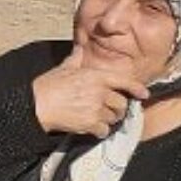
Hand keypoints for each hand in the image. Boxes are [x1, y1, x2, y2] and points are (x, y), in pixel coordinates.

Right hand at [30, 45, 151, 138]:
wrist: (37, 105)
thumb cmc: (48, 86)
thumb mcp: (63, 68)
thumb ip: (75, 59)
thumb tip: (78, 49)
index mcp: (95, 76)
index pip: (123, 81)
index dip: (136, 88)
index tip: (144, 94)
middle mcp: (100, 92)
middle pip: (121, 103)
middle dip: (118, 108)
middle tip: (109, 109)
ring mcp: (96, 108)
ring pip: (114, 117)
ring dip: (109, 120)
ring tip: (99, 118)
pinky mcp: (90, 123)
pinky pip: (105, 130)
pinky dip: (101, 131)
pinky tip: (93, 128)